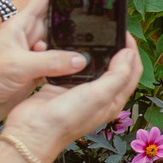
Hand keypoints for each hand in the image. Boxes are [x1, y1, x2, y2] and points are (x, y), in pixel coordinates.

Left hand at [0, 0, 88, 131]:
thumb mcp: (18, 65)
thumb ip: (51, 61)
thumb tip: (81, 59)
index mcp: (21, 25)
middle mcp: (30, 37)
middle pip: (59, 21)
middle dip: (77, 19)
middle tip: (103, 19)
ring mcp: (35, 55)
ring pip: (62, 44)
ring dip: (75, 45)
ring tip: (99, 43)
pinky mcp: (38, 72)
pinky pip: (61, 64)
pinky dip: (71, 65)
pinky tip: (85, 66)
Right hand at [2, 40, 144, 162]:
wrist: (31, 132)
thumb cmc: (66, 118)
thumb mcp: (98, 96)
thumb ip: (117, 75)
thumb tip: (130, 54)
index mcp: (113, 99)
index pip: (131, 71)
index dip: (131, 50)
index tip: (123, 33)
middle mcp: (99, 96)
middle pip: (114, 66)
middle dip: (115, 47)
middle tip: (108, 29)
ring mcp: (80, 91)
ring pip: (93, 66)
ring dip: (95, 50)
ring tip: (91, 33)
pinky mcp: (62, 87)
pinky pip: (72, 68)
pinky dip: (74, 56)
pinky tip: (71, 44)